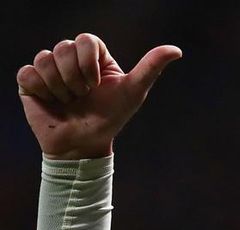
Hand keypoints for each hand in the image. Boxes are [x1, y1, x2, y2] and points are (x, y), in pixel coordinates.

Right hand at [16, 33, 181, 159]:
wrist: (84, 144)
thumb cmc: (111, 118)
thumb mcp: (134, 91)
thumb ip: (151, 68)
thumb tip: (177, 50)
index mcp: (93, 57)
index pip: (85, 39)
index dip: (89, 62)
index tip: (97, 84)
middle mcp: (70, 60)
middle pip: (64, 48)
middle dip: (76, 78)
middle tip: (83, 96)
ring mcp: (48, 70)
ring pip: (44, 59)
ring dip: (60, 87)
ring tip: (68, 101)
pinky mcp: (29, 83)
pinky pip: (28, 74)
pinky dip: (42, 91)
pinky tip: (52, 103)